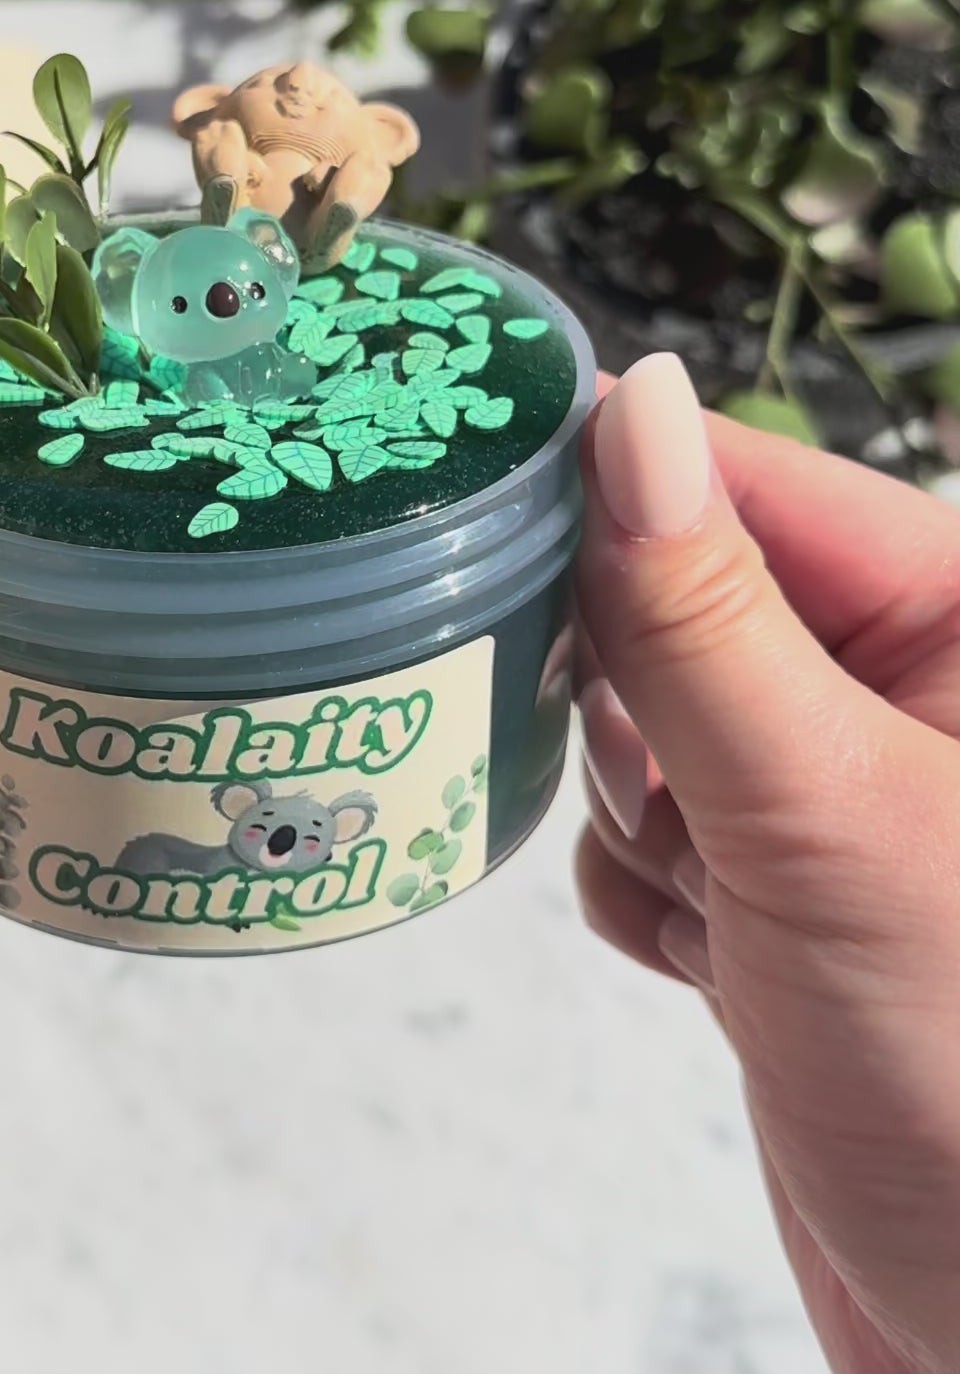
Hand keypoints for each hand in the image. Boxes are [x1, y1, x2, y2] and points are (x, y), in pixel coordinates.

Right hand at [575, 353, 959, 1373]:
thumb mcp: (827, 818)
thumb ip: (705, 615)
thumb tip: (628, 409)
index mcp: (955, 618)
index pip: (744, 481)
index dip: (606, 494)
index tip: (464, 505)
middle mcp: (899, 689)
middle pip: (675, 595)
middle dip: (620, 689)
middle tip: (644, 780)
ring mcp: (836, 795)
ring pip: (643, 722)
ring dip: (634, 810)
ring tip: (709, 905)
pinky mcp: (784, 895)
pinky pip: (646, 835)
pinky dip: (641, 893)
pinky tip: (702, 964)